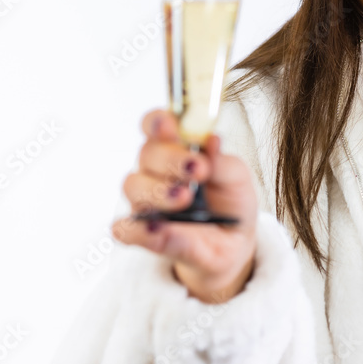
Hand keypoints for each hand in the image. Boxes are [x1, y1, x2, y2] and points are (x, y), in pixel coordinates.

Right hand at [112, 109, 257, 303]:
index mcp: (177, 148)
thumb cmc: (231, 200)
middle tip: (199, 169)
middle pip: (147, 153)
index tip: (170, 125)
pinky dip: (137, 228)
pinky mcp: (145, 234)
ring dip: (159, 190)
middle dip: (171, 159)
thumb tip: (212, 140)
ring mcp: (147, 201)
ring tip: (185, 198)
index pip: (156, 124)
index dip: (158, 121)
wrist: (234, 242)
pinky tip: (156, 227)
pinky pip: (126, 229)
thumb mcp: (236, 177)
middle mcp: (156, 170)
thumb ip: (222, 161)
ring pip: (134, 186)